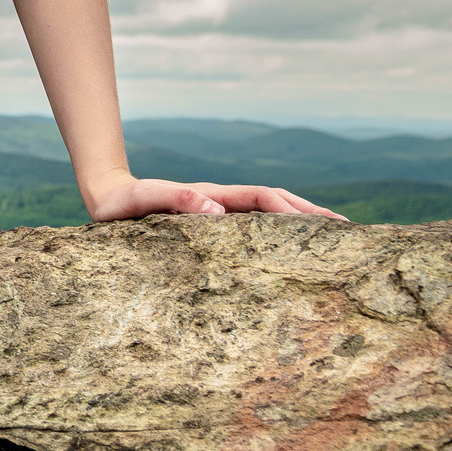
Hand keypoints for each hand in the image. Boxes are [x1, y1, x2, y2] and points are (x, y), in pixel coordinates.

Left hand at [83, 178, 345, 222]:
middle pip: (275, 203)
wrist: (106, 197)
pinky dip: (272, 236)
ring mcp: (216, 212)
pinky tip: (281, 255)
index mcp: (213, 195)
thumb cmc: (122, 202)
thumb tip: (215, 207)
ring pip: (265, 216)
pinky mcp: (207, 226)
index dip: (296, 209)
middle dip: (309, 214)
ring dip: (295, 224)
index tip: (327, 223)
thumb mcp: (144, 200)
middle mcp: (220, 202)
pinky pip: (248, 230)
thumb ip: (176, 199)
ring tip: (326, 241)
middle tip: (345, 231)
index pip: (265, 199)